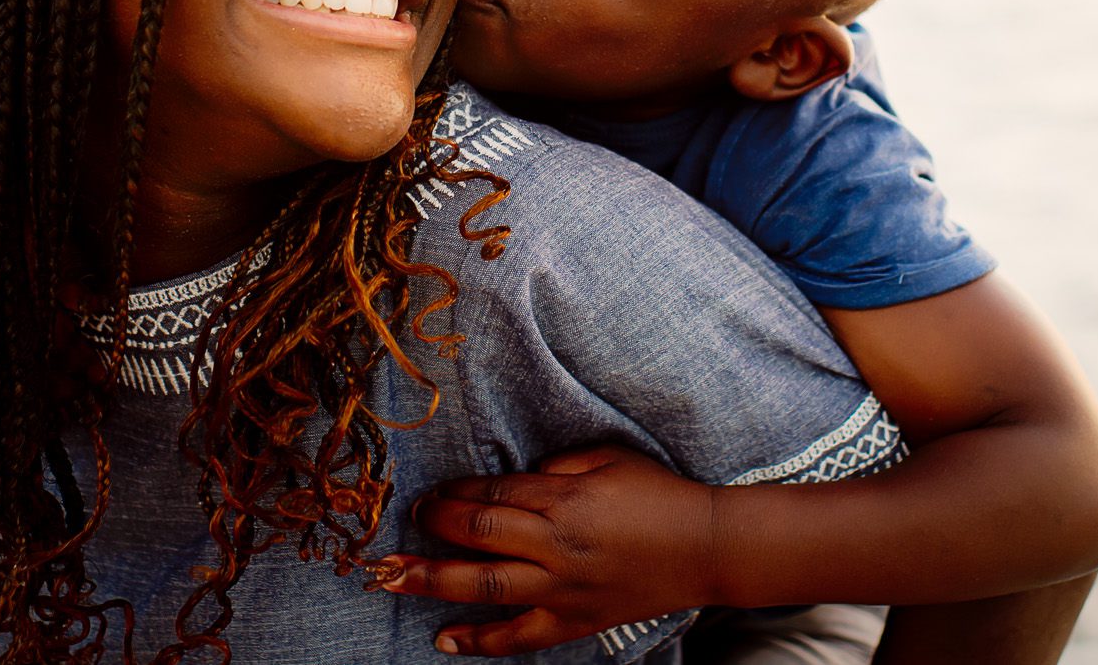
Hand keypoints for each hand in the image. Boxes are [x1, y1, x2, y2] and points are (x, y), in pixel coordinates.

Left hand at [378, 444, 719, 656]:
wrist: (706, 548)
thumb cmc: (657, 493)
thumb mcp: (606, 456)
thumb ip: (553, 465)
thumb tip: (509, 476)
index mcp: (565, 500)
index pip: (491, 497)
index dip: (451, 495)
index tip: (425, 494)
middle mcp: (557, 547)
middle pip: (478, 538)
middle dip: (431, 532)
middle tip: (396, 531)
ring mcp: (564, 591)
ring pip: (487, 588)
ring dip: (434, 583)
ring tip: (391, 581)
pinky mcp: (574, 622)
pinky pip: (520, 638)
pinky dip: (480, 641)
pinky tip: (444, 639)